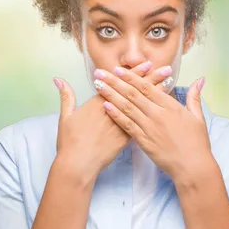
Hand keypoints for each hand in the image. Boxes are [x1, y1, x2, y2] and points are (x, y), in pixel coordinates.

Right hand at [53, 61, 174, 177]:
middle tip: (166, 68)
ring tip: (169, 82)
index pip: (120, 83)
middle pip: (135, 91)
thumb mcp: (65, 117)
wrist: (78, 164)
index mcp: (99, 103)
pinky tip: (165, 106)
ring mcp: (122, 123)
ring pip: (142, 105)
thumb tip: (58, 79)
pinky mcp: (127, 137)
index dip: (135, 74)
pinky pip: (144, 121)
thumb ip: (66, 96)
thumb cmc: (70, 142)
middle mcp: (113, 110)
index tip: (147, 64)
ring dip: (157, 93)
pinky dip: (155, 112)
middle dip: (151, 78)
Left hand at [92, 66, 213, 181]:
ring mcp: (149, 128)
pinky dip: (116, 115)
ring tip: (98, 86)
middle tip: (100, 73)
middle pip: (133, 94)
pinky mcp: (144, 141)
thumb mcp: (198, 117)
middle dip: (115, 82)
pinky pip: (127, 125)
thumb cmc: (197, 143)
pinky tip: (105, 106)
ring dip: (111, 95)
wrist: (192, 166)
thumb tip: (199, 80)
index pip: (147, 87)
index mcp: (171, 107)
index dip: (131, 77)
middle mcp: (158, 115)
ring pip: (127, 107)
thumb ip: (194, 97)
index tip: (118, 70)